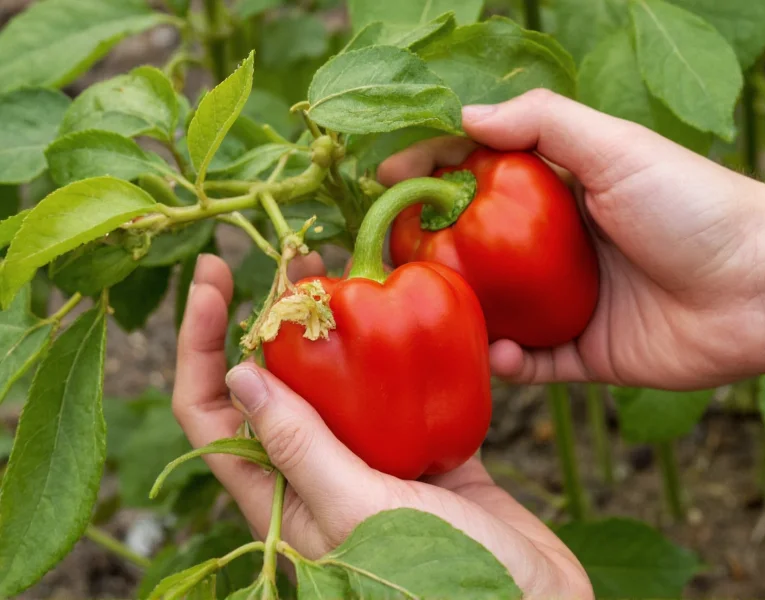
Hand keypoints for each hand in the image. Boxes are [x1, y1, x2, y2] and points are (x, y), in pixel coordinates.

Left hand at [172, 253, 591, 598]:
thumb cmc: (442, 580)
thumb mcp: (358, 510)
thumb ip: (300, 447)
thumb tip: (241, 373)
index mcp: (281, 498)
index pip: (211, 414)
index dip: (199, 345)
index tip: (213, 279)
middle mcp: (317, 474)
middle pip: (271, 384)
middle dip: (267, 317)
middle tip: (287, 254)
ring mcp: (372, 461)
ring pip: (335, 380)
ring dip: (331, 325)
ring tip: (342, 266)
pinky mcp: (425, 451)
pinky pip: (401, 389)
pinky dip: (398, 347)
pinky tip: (410, 311)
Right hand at [380, 89, 764, 389]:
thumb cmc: (693, 204)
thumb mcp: (616, 146)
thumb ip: (542, 124)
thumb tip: (465, 115)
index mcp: (567, 195)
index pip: (484, 181)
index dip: (435, 178)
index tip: (385, 180)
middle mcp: (565, 250)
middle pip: (482, 254)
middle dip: (434, 256)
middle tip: (387, 260)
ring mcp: (577, 305)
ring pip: (502, 315)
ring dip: (465, 317)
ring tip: (427, 314)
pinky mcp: (592, 355)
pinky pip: (538, 366)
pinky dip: (512, 366)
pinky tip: (496, 357)